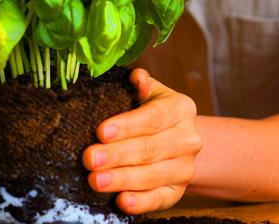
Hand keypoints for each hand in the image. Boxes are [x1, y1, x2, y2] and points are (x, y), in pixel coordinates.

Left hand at [83, 68, 200, 214]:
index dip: (127, 126)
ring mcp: (185, 168)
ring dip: (123, 179)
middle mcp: (189, 139)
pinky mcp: (177, 191)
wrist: (176, 140)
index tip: (101, 132)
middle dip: (117, 155)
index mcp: (182, 109)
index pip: (153, 118)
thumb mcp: (149, 93)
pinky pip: (160, 199)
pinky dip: (140, 202)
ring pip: (153, 176)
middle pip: (151, 149)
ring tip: (96, 181)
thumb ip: (140, 85)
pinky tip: (121, 201)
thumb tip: (137, 77)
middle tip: (89, 158)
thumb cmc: (152, 112)